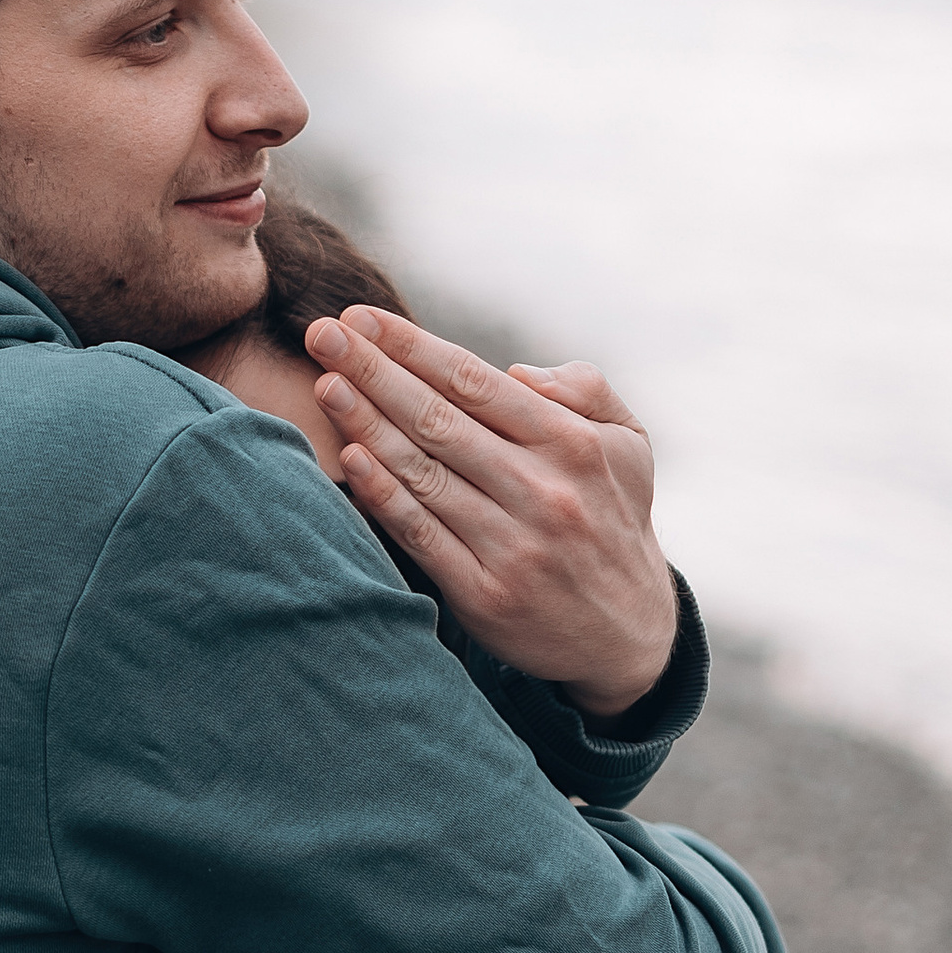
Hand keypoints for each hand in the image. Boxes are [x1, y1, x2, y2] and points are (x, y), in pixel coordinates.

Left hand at [304, 309, 678, 719]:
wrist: (627, 633)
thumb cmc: (614, 519)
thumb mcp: (629, 445)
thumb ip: (585, 389)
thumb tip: (518, 370)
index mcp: (572, 445)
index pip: (475, 382)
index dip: (413, 346)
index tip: (362, 319)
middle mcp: (543, 490)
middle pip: (439, 419)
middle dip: (373, 370)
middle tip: (322, 334)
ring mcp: (513, 545)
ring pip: (423, 473)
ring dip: (366, 424)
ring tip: (324, 385)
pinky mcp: (486, 594)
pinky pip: (423, 534)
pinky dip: (384, 495)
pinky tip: (349, 458)